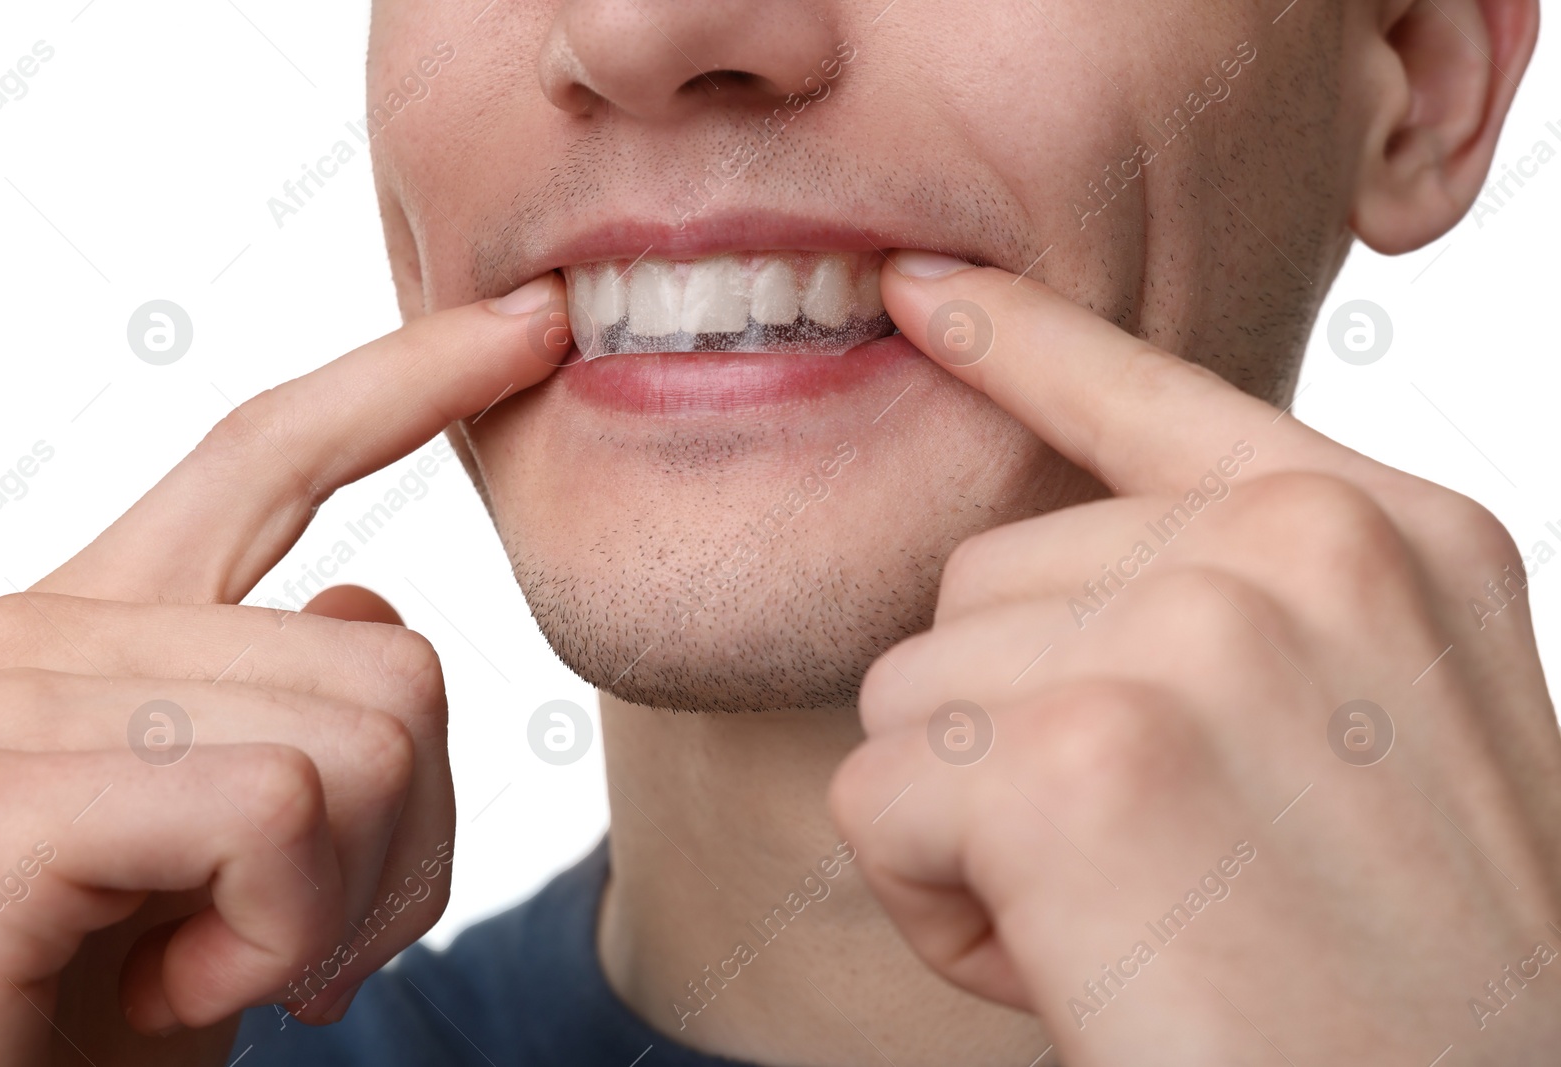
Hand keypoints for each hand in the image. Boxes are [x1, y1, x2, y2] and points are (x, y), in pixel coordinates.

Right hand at [0, 278, 562, 1066]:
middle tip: (288, 946)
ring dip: (340, 902)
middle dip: (401, 841)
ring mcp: (8, 704)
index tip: (531, 323)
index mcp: (103, 630)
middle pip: (393, 658)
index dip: (410, 379)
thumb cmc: (90, 1024)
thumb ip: (283, 720)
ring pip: (370, 735)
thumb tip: (362, 604)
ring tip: (216, 968)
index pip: (271, 454)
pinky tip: (179, 991)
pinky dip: (284, 932)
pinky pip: (283, 806)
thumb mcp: (226, 868)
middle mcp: (45, 635)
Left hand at [831, 253, 1560, 1064]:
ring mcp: (1196, 637)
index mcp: (1387, 535)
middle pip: (978, 581)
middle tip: (1156, 870)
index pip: (1152, 394)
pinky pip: (877, 797)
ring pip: (914, 691)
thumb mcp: (1381, 734)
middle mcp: (1300, 552)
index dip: (1020, 344)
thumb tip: (1050, 572)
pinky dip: (936, 907)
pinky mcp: (1082, 761)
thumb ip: (1244, 614)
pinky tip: (1078, 969)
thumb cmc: (1404, 977)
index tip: (919, 291)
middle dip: (1013, 738)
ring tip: (1134, 923)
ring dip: (976, 828)